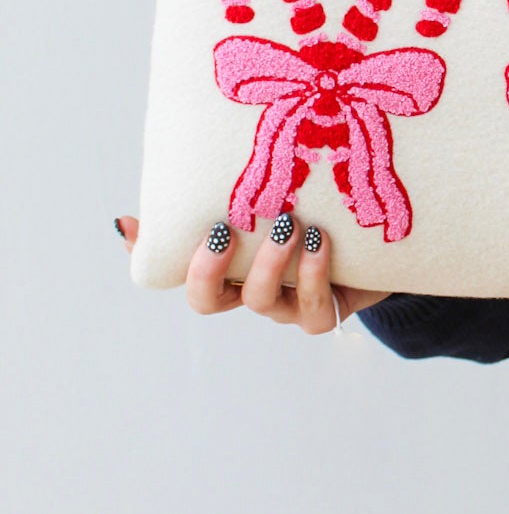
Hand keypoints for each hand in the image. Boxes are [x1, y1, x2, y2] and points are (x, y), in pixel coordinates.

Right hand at [116, 216, 390, 331]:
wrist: (380, 240)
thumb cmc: (312, 215)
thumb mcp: (266, 205)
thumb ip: (208, 203)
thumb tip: (124, 223)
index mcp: (232, 269)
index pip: (187, 276)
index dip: (178, 262)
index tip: (193, 225)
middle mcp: (255, 292)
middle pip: (211, 301)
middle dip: (209, 270)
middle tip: (224, 230)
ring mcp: (290, 306)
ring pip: (266, 304)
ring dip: (272, 265)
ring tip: (289, 226)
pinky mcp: (331, 310)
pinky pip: (318, 309)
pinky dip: (316, 275)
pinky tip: (320, 241)